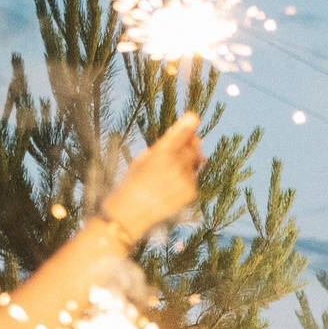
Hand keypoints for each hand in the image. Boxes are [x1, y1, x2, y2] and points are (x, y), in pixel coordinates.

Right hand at [101, 114, 201, 237]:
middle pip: (192, 149)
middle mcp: (175, 166)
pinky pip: (194, 178)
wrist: (132, 211)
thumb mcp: (143, 159)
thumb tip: (189, 140)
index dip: (186, 126)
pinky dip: (187, 177)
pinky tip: (171, 184)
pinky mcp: (191, 192)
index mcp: (160, 155)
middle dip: (192, 144)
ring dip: (189, 162)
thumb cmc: (134, 181)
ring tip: (170, 170)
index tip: (193, 116)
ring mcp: (185, 180)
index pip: (178, 136)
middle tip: (192, 140)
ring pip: (195, 163)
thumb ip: (164, 148)